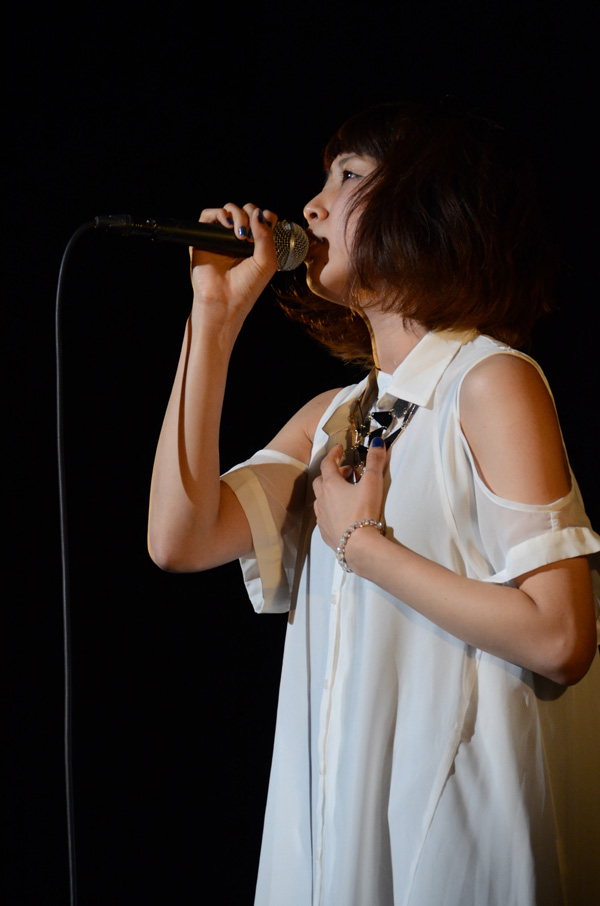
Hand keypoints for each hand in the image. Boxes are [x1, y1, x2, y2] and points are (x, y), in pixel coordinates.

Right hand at [190, 203, 278, 326]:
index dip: (266, 216)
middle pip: (247, 210)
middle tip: (250, 236)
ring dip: (238, 214)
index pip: (263, 218)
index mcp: (256, 244)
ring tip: (239, 234)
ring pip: (229, 209)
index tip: (268, 226)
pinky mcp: (204, 238)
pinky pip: (208, 215)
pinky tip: (227, 225)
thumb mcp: (267, 262)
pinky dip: (219, 213)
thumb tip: (257, 212)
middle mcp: (238, 239)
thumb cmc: (247, 287)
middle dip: (251, 214)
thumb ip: (266, 236)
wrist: (224, 301)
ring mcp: (221, 238)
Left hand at [312, 440, 387, 551]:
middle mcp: (322, 499)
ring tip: (344, 493)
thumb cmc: (364, 512)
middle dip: (332, 473)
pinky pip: (323, 516)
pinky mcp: (324, 531)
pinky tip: (341, 513)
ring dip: (329, 492)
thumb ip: (375, 461)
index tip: (339, 449)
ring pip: (320, 499)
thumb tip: (376, 442)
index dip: (333, 454)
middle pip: (320, 480)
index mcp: (331, 485)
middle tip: (347, 473)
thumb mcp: (373, 482)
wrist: (358, 545)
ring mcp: (321, 516)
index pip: (327, 463)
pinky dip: (329, 509)